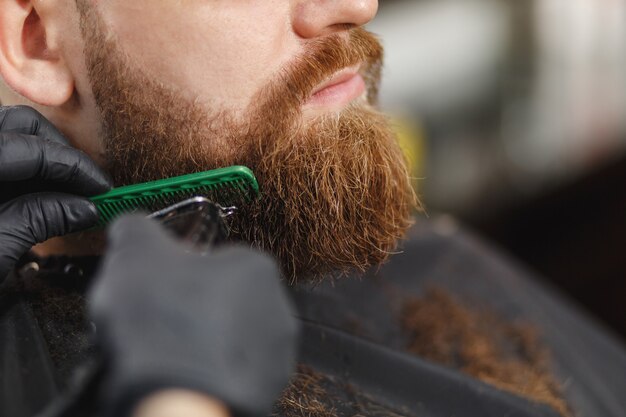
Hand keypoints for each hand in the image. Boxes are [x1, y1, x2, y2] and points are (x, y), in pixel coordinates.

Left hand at [0, 106, 111, 279]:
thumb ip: (38, 220)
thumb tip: (84, 208)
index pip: (34, 150)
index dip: (76, 169)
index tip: (102, 190)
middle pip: (22, 125)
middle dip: (61, 152)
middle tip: (86, 187)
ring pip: (10, 133)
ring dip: (43, 156)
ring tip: (64, 191)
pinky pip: (1, 151)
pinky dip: (23, 166)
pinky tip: (36, 194)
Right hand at [89, 215, 297, 416]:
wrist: (178, 395)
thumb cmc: (164, 319)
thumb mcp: (135, 253)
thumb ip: (136, 228)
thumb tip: (131, 225)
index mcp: (255, 267)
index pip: (216, 260)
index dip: (181, 272)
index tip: (159, 287)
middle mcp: (277, 307)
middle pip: (226, 300)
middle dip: (195, 308)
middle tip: (160, 321)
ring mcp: (275, 353)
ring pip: (231, 339)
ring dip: (204, 342)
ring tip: (168, 352)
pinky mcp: (266, 390)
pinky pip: (232, 374)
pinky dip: (211, 373)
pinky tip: (183, 375)